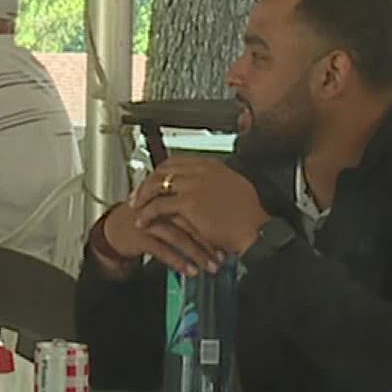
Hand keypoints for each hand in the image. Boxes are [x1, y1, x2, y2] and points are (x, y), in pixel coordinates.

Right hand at [97, 201, 223, 277]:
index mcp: (171, 195)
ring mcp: (150, 220)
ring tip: (209, 267)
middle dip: (209, 242)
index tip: (228, 239)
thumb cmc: (146, 219)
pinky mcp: (141, 236)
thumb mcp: (169, 210)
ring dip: (196, 254)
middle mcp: (161, 206)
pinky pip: (163, 250)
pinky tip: (189, 270)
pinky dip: (178, 261)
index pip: (197, 207)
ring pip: (178, 237)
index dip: (214, 224)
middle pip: (191, 222)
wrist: (116, 228)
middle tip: (222, 256)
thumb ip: (189, 211)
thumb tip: (218, 225)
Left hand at [130, 158, 271, 256]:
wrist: (254, 229)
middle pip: (164, 169)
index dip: (162, 172)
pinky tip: (144, 220)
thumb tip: (204, 184)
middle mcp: (201, 170)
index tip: (154, 181)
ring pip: (158, 184)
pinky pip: (159, 205)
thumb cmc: (247, 215)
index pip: (177, 161)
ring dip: (144, 196)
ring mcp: (194, 184)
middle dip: (148, 181)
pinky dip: (147, 213)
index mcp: (212, 164)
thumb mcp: (234, 187)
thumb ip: (215, 181)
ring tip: (137, 207)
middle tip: (140, 194)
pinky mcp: (188, 202)